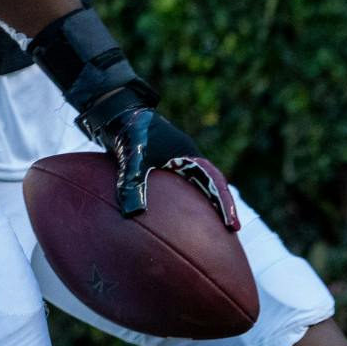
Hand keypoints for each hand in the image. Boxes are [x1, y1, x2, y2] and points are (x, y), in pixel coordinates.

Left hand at [81, 104, 239, 226]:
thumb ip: (132, 183)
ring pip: (195, 186)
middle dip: (220, 207)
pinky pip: (177, 187)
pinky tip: (173, 219)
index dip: (224, 203)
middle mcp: (185, 159)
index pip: (214, 181)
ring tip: (207, 228)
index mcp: (188, 155)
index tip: (231, 225)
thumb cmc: (130, 131)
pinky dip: (181, 202)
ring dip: (203, 204)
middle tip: (231, 231)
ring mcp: (174, 163)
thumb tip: (132, 214)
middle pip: (210, 186)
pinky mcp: (159, 166)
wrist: (116, 114)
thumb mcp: (133, 157)